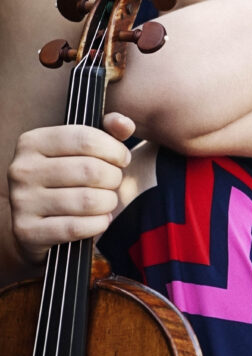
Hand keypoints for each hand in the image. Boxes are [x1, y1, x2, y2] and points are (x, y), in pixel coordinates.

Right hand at [7, 113, 134, 267]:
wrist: (34, 226)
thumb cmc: (65, 182)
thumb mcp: (80, 152)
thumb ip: (106, 132)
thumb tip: (124, 124)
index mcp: (33, 142)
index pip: (86, 139)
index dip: (115, 150)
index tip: (123, 159)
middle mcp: (22, 169)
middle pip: (90, 170)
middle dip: (114, 178)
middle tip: (114, 183)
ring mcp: (22, 201)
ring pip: (87, 200)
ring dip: (108, 202)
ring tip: (107, 201)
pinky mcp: (27, 231)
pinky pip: (76, 227)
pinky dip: (98, 224)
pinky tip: (101, 220)